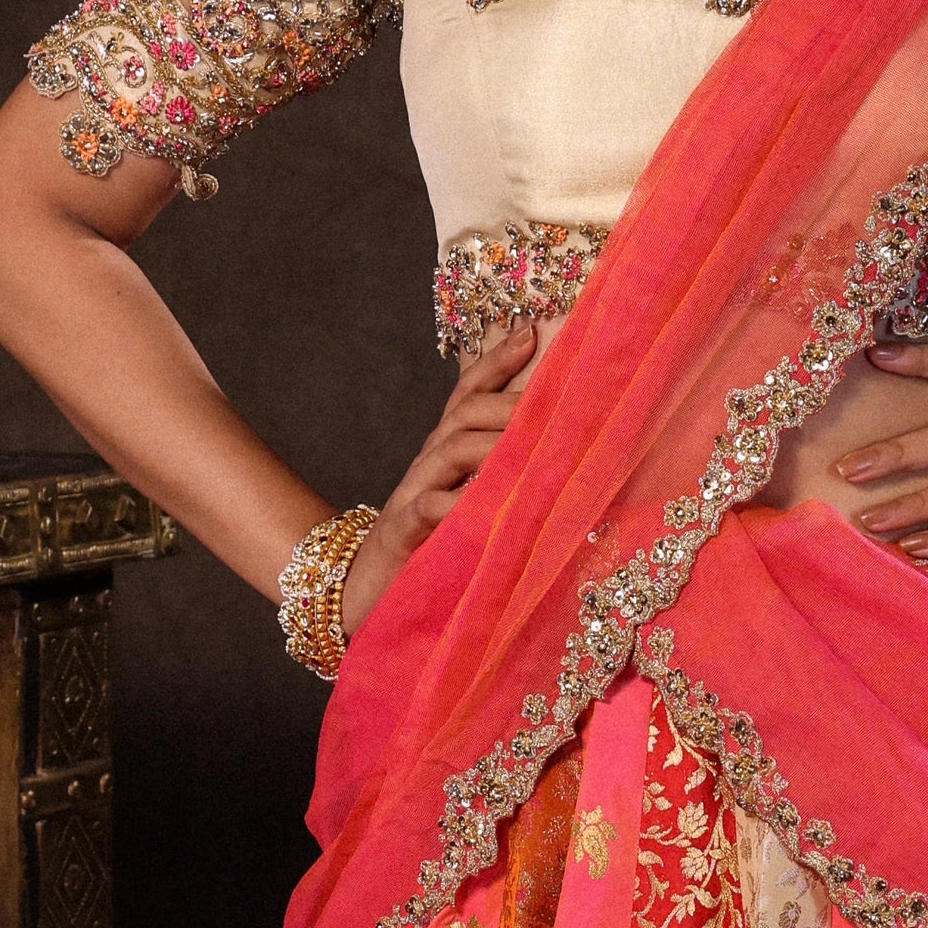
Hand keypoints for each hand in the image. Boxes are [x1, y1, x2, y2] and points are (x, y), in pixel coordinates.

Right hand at [340, 324, 543, 637]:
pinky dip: (460, 503)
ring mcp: (413, 493)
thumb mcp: (469, 509)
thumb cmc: (430, 550)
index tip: (531, 332)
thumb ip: (502, 482)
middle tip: (558, 405)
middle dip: (511, 403)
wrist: (365, 594)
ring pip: (452, 448)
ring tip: (534, 446)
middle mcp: (429, 463)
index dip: (496, 361)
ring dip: (495, 443)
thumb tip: (561, 465)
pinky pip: (431, 507)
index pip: (468, 393)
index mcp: (446, 453)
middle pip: (467, 412)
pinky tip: (488, 506)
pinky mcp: (403, 532)